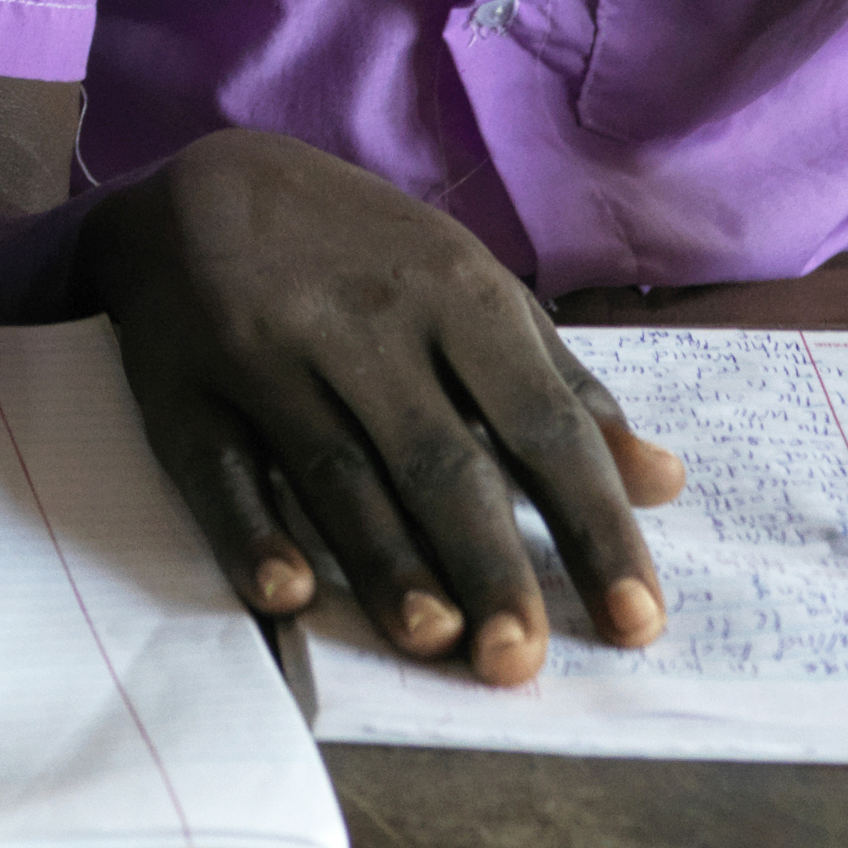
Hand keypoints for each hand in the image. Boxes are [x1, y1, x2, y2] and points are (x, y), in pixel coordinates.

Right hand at [79, 127, 684, 680]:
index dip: (592, 524)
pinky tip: (287, 593)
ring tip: (433, 641)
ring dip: (384, 561)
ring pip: (335, 470)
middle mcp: (366, 325)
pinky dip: (250, 530)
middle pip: (439, 460)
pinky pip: (218, 468)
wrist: (202, 186)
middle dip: (487, 564)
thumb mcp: (472, 290)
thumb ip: (562, 387)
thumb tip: (663, 482)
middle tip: (521, 662)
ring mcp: (268, 353)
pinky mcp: (185, 388)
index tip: (637, 620)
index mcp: (457, 296)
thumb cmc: (366, 254)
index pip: (542, 425)